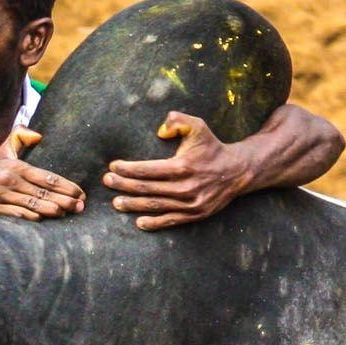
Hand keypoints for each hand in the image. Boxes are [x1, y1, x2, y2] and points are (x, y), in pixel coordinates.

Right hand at [0, 128, 84, 223]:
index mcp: (15, 167)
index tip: (80, 193)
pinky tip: (45, 221)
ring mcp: (0, 196)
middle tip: (80, 207)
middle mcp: (8, 180)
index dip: (66, 186)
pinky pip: (18, 215)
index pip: (46, 177)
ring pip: (33, 205)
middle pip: (43, 192)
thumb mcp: (2, 156)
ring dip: (53, 210)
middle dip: (65, 200)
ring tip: (67, 213)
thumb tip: (38, 135)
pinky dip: (32, 218)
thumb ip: (18, 140)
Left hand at [104, 111, 247, 230]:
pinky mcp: (196, 214)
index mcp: (183, 166)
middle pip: (146, 188)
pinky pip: (170, 221)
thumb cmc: (212, 147)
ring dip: (133, 205)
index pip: (147, 169)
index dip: (127, 169)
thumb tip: (159, 130)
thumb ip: (178, 121)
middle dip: (123, 185)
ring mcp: (191, 204)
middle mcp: (186, 187)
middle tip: (108, 182)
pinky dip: (153, 223)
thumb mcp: (198, 126)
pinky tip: (138, 221)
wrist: (237, 171)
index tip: (113, 166)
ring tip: (116, 203)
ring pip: (155, 206)